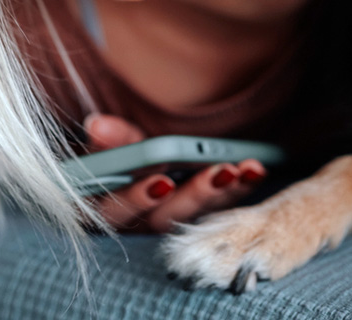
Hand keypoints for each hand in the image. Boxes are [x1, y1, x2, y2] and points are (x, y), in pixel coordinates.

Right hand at [82, 114, 266, 232]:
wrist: (135, 169)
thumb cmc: (117, 160)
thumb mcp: (112, 147)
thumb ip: (110, 139)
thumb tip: (96, 124)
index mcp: (104, 211)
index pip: (114, 211)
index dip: (137, 198)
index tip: (163, 181)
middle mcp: (136, 228)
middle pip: (162, 222)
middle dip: (194, 196)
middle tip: (221, 173)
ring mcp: (169, 226)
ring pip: (194, 219)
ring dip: (222, 194)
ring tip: (242, 170)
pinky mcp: (197, 220)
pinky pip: (219, 210)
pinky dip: (239, 189)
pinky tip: (255, 170)